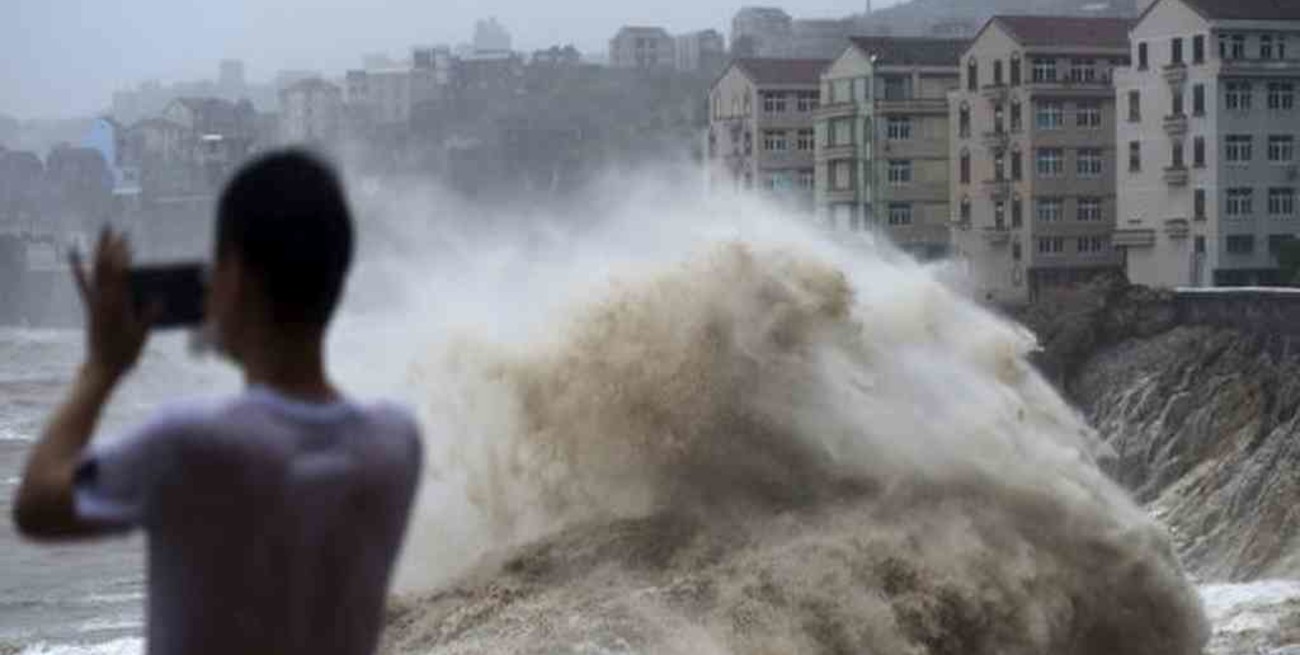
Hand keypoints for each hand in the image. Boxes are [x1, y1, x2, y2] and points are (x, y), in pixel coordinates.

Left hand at [71, 228, 152, 379]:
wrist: (102, 367)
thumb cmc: (125, 353)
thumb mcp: (141, 335)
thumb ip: (148, 316)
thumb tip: (160, 299)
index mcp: (117, 306)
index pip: (118, 276)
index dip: (121, 257)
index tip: (127, 242)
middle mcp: (102, 301)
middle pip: (105, 268)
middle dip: (110, 248)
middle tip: (116, 230)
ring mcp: (94, 303)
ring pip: (94, 272)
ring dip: (98, 252)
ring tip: (103, 235)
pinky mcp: (90, 308)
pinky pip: (83, 285)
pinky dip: (77, 268)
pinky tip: (72, 254)